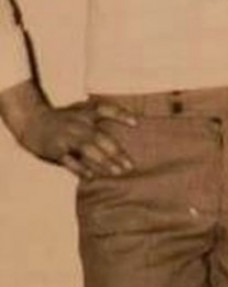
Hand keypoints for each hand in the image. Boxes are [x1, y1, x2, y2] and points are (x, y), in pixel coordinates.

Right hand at [13, 93, 136, 177]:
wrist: (33, 122)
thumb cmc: (64, 120)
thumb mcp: (81, 112)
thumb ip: (100, 119)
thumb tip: (130, 127)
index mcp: (85, 113)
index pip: (105, 109)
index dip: (121, 115)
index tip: (136, 123)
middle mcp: (77, 124)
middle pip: (100, 137)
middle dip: (116, 151)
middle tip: (130, 165)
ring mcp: (67, 137)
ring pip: (88, 150)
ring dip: (103, 161)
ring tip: (117, 172)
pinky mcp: (56, 149)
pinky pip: (69, 161)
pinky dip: (80, 169)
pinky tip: (91, 177)